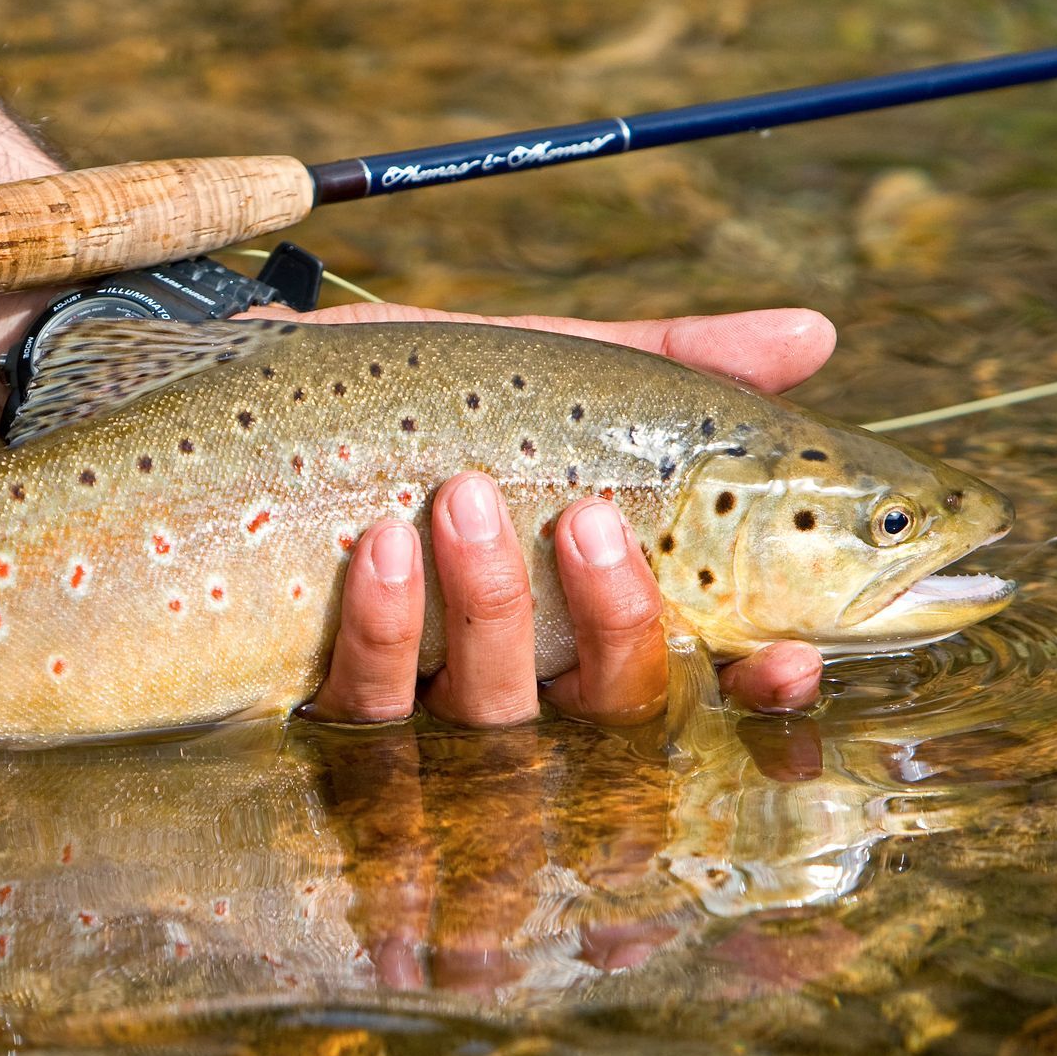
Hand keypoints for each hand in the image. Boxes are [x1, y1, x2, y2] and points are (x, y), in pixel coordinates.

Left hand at [250, 303, 834, 724]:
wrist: (237, 390)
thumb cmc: (403, 391)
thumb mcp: (539, 368)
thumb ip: (674, 367)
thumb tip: (819, 337)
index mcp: (588, 608)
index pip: (698, 679)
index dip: (756, 688)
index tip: (791, 654)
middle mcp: (521, 671)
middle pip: (606, 711)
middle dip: (618, 627)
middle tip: (590, 519)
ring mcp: (421, 698)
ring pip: (492, 718)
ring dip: (490, 610)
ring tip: (461, 497)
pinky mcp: (324, 701)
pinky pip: (370, 704)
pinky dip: (384, 628)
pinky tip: (379, 548)